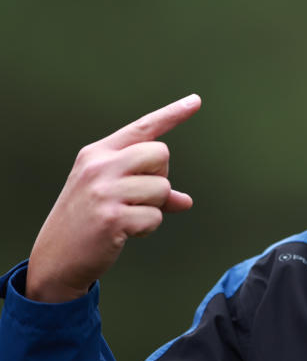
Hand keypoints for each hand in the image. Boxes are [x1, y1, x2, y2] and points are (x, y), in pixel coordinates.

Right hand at [26, 95, 201, 302]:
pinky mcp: (112, 217)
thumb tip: (184, 201)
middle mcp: (99, 166)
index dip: (172, 114)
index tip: (196, 100)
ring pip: (162, 187)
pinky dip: (147, 227)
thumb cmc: (87, 221)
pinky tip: (124, 232)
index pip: (142, 127)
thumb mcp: (109, 193)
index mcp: (98, 153)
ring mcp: (104, 191)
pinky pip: (155, 216)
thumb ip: (146, 187)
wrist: (55, 259)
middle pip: (161, 154)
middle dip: (160, 177)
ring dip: (154, 207)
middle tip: (139, 196)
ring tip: (127, 216)